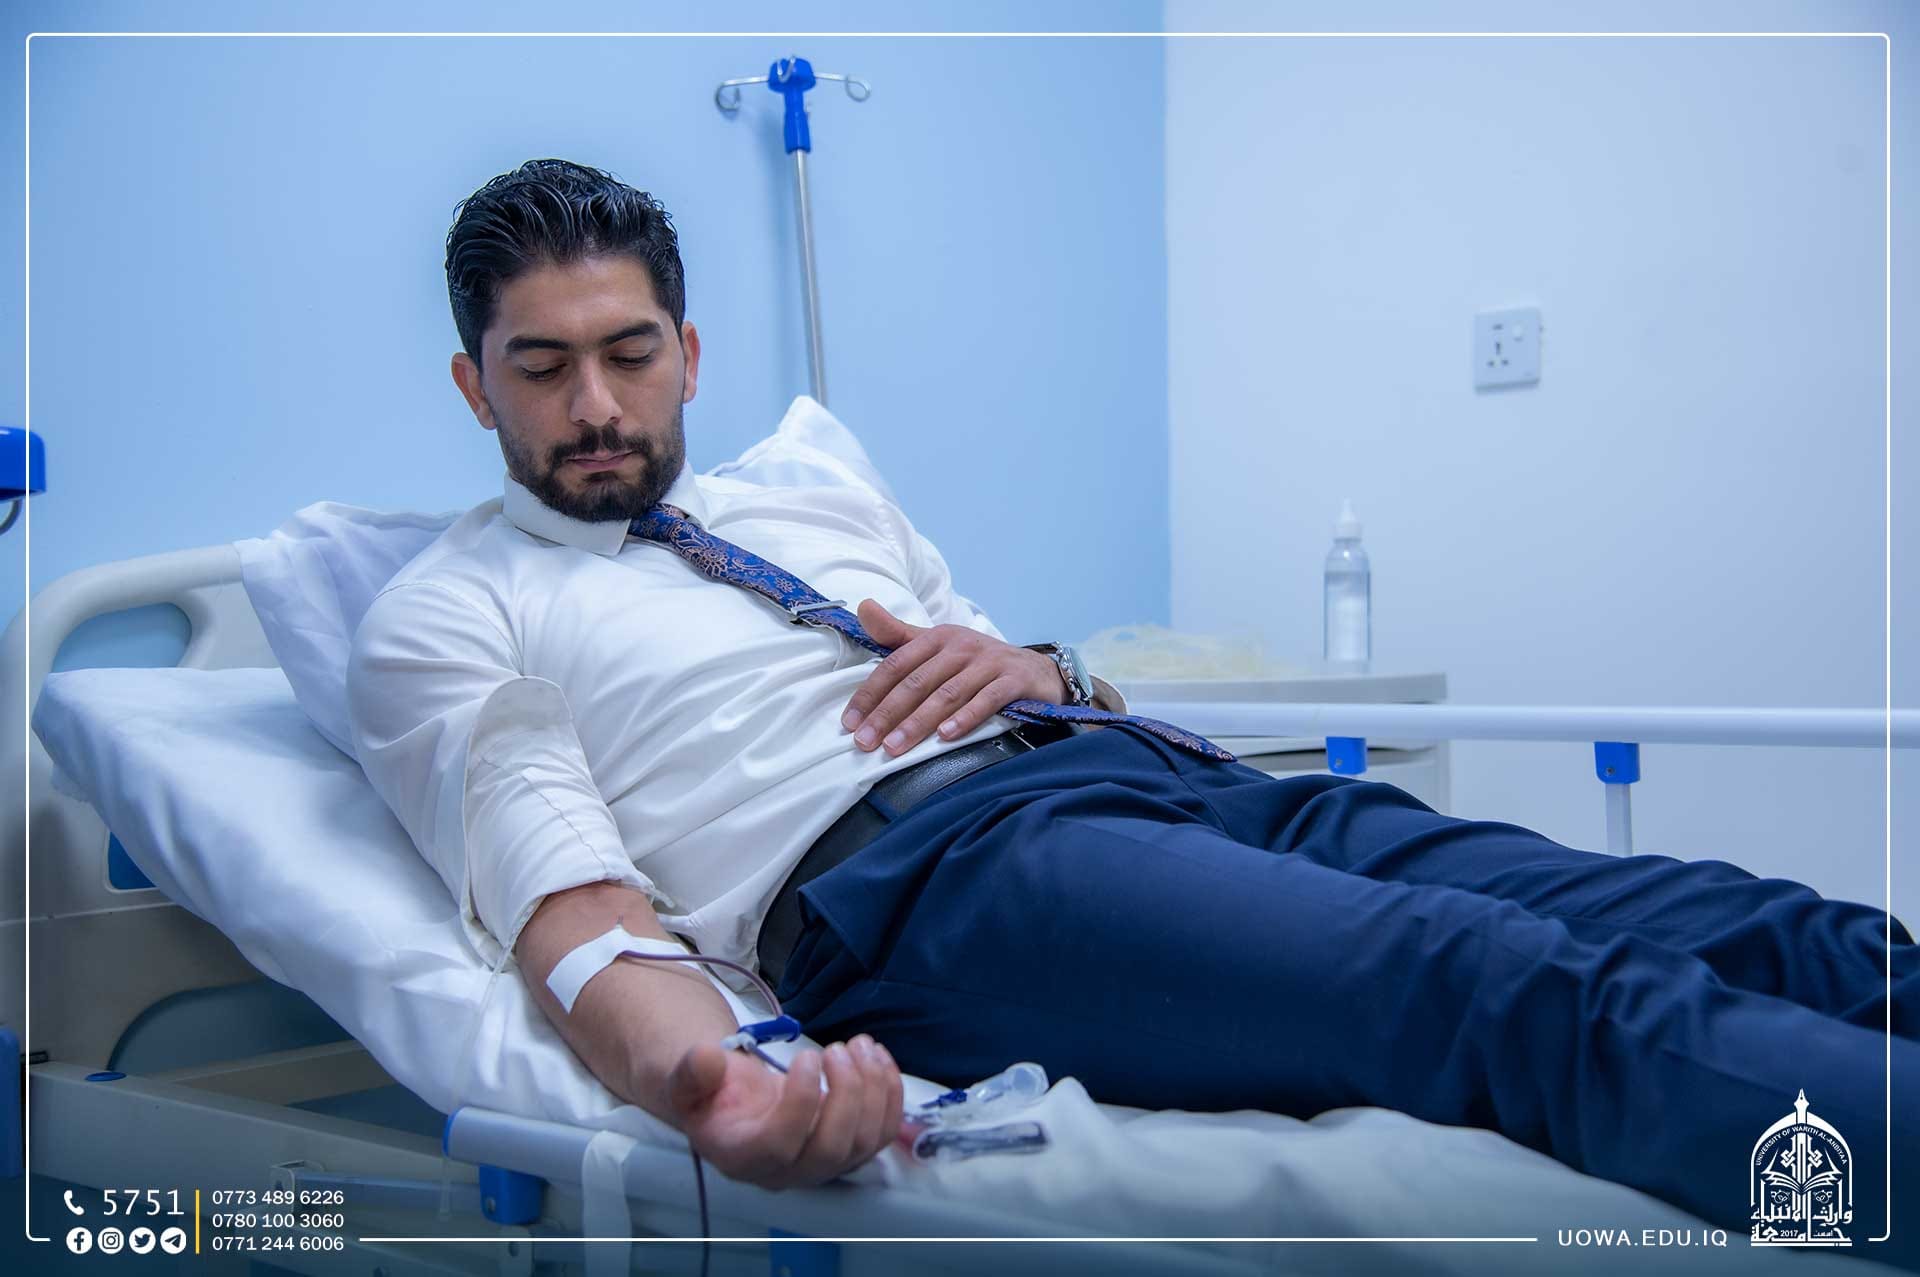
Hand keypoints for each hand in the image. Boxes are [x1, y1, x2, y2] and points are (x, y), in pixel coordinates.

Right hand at [665, 1034, 908, 1189]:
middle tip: (839, 1048)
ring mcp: (824, 1166)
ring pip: (864, 1142)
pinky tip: (878, 1058)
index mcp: (744, 1158)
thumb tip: (706, 1058)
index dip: (801, 1101)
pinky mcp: (851, 1151)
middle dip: (847, 1094)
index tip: (807, 1056)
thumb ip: (692, 1073)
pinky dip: (890, 1094)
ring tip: (861, 1045)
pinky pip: (883, 1133)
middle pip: (831, 1149)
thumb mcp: (688, 1081)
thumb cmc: (714, 1095)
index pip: (781, 1144)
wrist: (736, 1108)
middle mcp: (788, 1172)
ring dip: (873, 1089)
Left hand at [842, 599, 1066, 755]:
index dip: (871, 694)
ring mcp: (989, 662)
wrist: (1037, 671)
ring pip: (947, 694)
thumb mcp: (939, 646)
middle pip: (917, 682)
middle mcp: (961, 646)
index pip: (896, 665)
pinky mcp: (1013, 680)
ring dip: (918, 722)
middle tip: (865, 742)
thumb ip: (899, 635)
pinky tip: (946, 736)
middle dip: (887, 714)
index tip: (850, 723)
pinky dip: (965, 718)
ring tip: (896, 746)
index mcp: (938, 637)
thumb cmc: (978, 663)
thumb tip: (863, 608)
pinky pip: (986, 700)